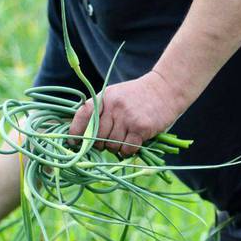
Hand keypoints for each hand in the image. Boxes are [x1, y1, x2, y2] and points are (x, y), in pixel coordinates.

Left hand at [69, 71, 185, 156]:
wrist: (166, 88)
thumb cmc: (138, 96)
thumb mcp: (116, 95)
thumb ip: (101, 111)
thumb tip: (82, 135)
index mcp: (104, 97)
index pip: (83, 114)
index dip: (76, 130)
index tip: (74, 142)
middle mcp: (113, 106)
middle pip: (97, 137)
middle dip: (100, 144)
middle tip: (110, 141)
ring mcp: (127, 117)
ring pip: (111, 145)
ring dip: (116, 148)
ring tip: (125, 140)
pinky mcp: (141, 127)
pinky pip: (127, 149)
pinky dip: (128, 151)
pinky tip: (133, 144)